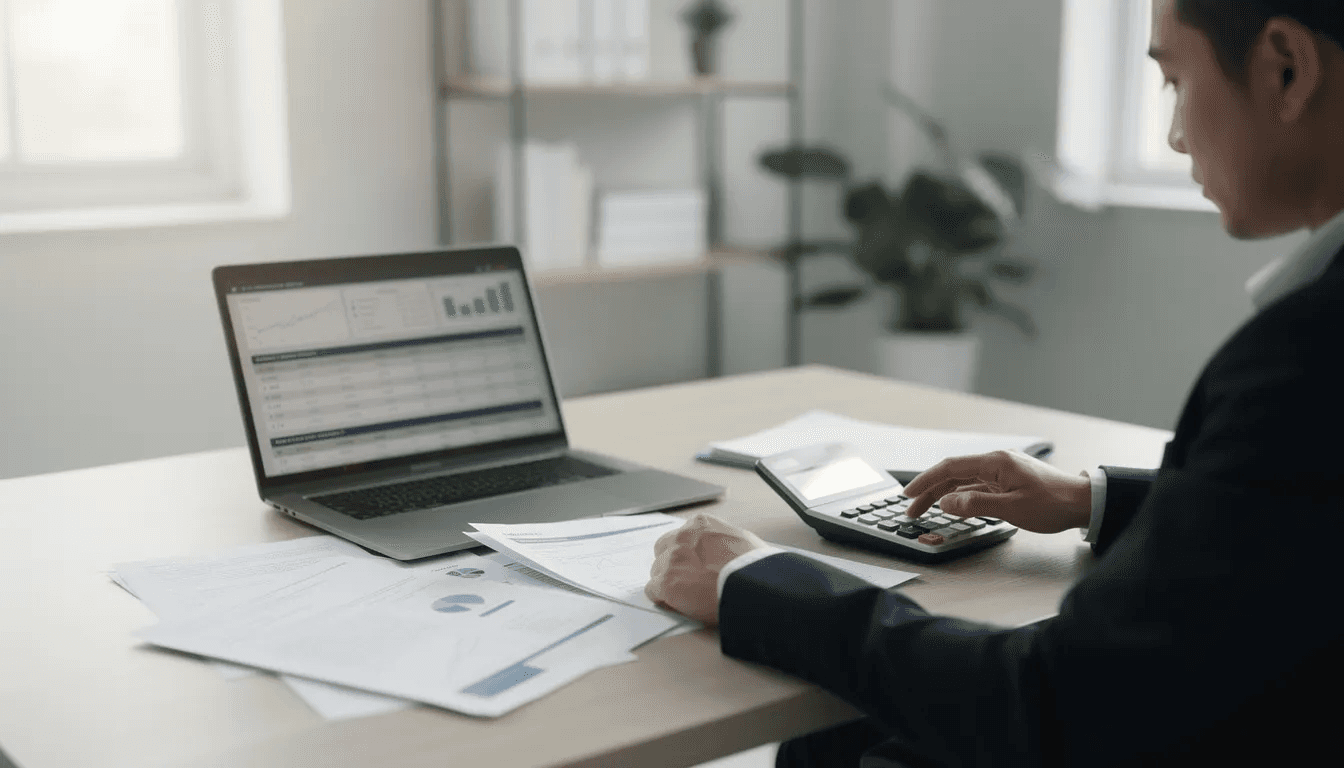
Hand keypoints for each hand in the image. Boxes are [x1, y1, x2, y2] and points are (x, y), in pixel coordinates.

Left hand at [644, 513, 768, 625]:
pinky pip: (653, 591)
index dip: (685, 555)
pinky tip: (679, 604)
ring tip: (687, 597)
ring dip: (668, 583)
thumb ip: (721, 542)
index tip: (693, 566)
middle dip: (671, 565)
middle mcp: (682, 537)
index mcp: (700, 524)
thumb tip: (721, 552)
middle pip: (662, 552)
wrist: (755, 586)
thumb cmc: (756, 567)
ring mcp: (672, 560)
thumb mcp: (741, 541)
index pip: (679, 537)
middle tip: (687, 581)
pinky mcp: (667, 583)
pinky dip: (664, 599)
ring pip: (657, 572)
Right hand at [902, 450, 1092, 533]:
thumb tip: (947, 502)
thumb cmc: (1053, 504)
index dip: (926, 481)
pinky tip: (955, 505)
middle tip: (912, 508)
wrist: (1084, 503)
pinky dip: (962, 496)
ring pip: (965, 481)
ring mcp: (1004, 471)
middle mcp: (997, 462)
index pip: (950, 468)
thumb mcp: (1011, 508)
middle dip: (930, 490)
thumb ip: (976, 504)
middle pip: (954, 474)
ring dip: (944, 494)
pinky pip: (978, 486)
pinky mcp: (1010, 481)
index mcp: (995, 462)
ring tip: (927, 509)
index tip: (909, 494)